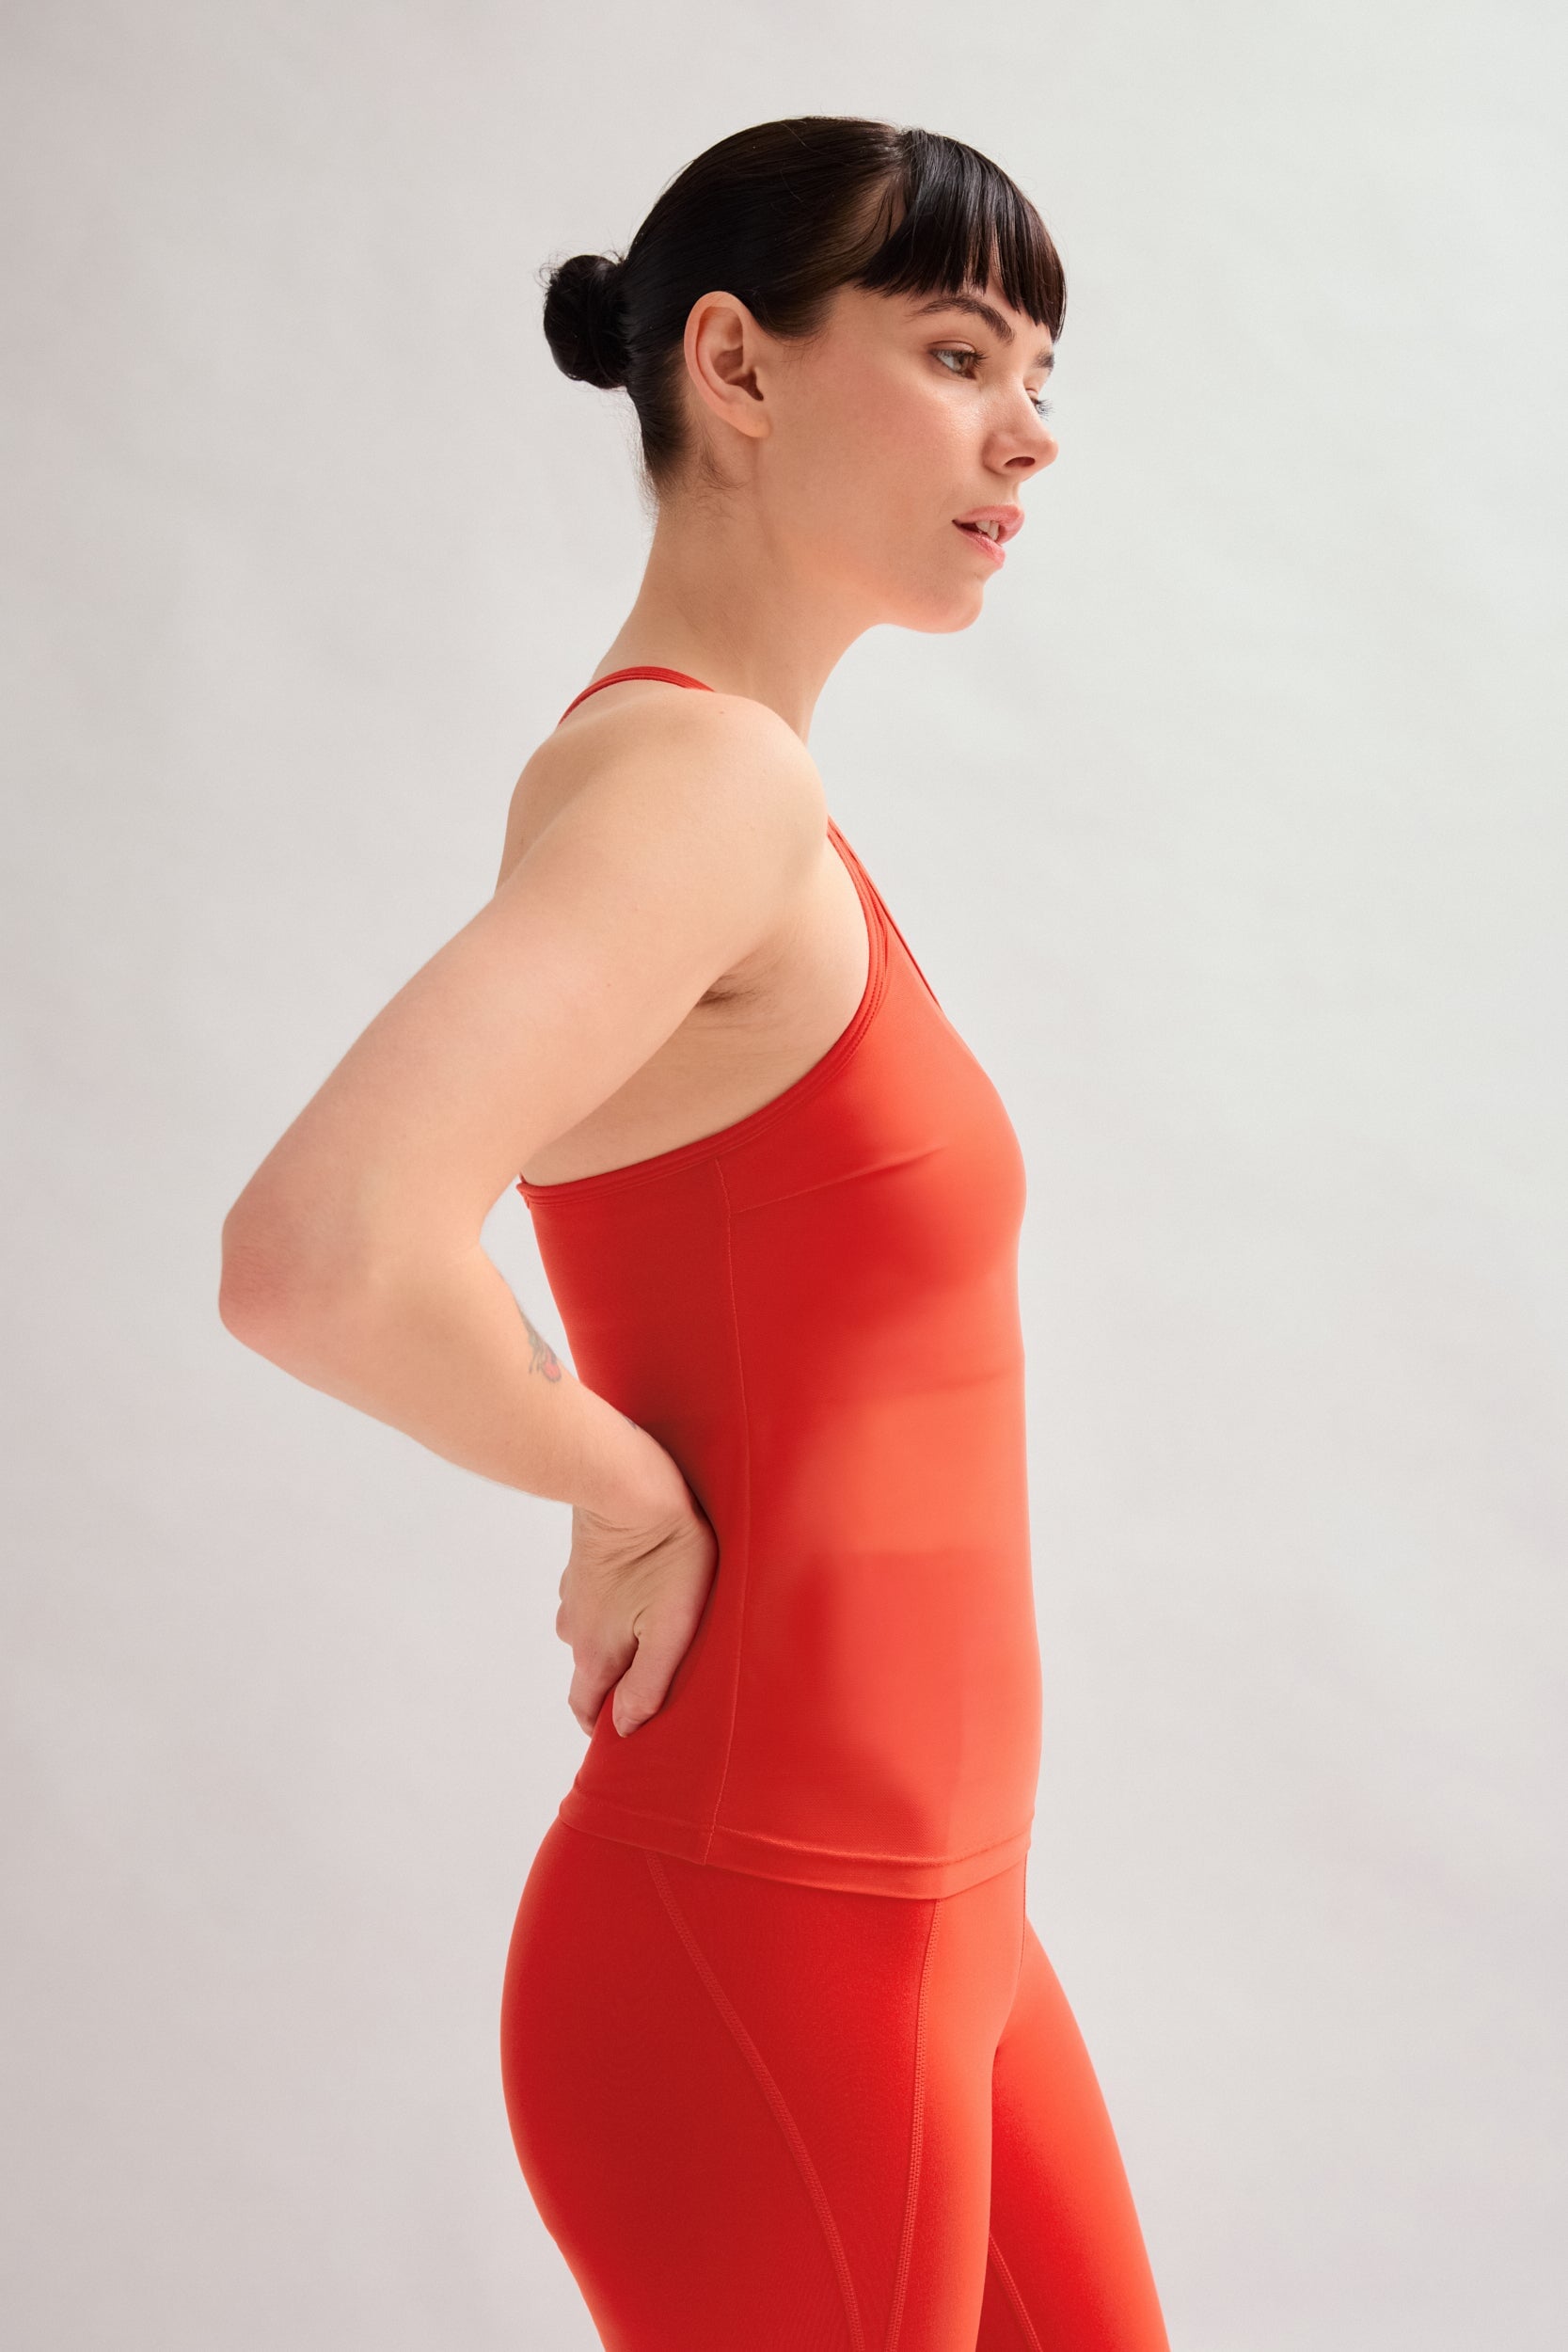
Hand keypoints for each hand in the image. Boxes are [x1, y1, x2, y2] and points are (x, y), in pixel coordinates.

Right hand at [556, 1470, 718, 1738]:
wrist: (628, 1481)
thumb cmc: (663, 1553)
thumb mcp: (671, 1627)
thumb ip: (649, 1683)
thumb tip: (626, 1728)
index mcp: (594, 1653)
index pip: (587, 1711)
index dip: (608, 1727)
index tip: (635, 1731)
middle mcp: (574, 1628)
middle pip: (593, 1673)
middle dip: (620, 1683)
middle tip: (663, 1674)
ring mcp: (575, 1593)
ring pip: (595, 1633)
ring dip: (621, 1637)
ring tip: (662, 1625)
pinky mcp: (584, 1563)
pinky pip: (599, 1598)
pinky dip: (618, 1603)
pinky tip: (646, 1587)